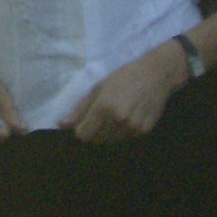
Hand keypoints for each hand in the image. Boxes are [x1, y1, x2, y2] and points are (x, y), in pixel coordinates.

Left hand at [67, 42, 185, 144]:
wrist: (155, 76)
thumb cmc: (123, 78)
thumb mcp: (97, 88)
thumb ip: (80, 109)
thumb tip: (62, 125)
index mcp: (103, 107)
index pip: (84, 134)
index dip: (80, 129)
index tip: (83, 121)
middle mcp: (118, 120)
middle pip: (97, 139)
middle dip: (94, 130)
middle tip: (100, 115)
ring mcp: (133, 127)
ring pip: (111, 140)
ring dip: (107, 132)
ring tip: (113, 114)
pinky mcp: (144, 131)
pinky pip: (125, 138)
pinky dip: (121, 132)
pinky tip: (126, 117)